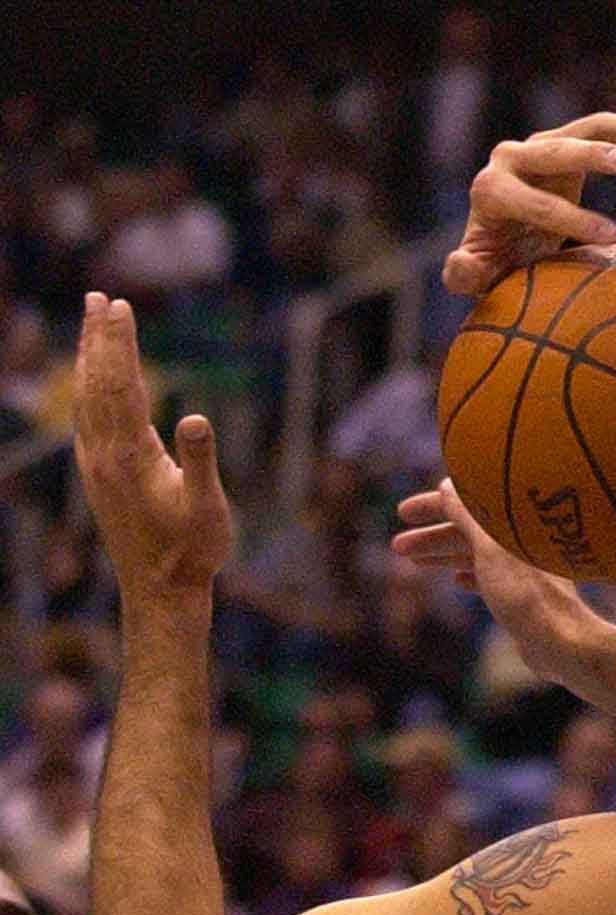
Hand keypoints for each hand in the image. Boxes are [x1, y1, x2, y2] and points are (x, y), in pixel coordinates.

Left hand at [73, 294, 232, 599]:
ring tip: (91, 326)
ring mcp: (95, 465)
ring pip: (85, 399)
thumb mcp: (207, 507)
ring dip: (88, 359)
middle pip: (96, 383)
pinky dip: (86, 389)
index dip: (119, 344)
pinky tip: (90, 383)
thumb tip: (194, 417)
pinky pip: (85, 419)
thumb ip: (200, 461)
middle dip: (98, 339)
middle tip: (100, 299)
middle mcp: (103, 454)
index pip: (121, 384)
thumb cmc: (193, 550)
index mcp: (130, 454)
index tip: (119, 306)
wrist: (159, 589)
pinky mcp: (97, 475)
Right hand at [392, 479, 602, 682]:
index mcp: (517, 523)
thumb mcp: (489, 549)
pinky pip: (493, 578)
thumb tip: (447, 484)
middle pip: (471, 532)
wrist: (561, 642)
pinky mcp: (526, 595)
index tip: (402, 512)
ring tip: (412, 562)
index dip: (434, 506)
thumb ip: (468, 516)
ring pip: (478, 555)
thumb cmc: (526, 593)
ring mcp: (526, 569)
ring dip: (445, 556)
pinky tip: (457, 581)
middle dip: (433, 537)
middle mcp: (523, 541)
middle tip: (397, 546)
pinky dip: (472, 576)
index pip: (470, 504)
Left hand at [445, 110, 615, 296]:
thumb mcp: (477, 276)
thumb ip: (463, 275)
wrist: (500, 237)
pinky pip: (609, 126)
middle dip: (591, 156)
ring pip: (589, 127)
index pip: (533, 203)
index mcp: (492, 190)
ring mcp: (543, 144)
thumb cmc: (494, 263)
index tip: (613, 237)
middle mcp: (514, 157)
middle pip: (556, 149)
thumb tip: (461, 263)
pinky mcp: (569, 140)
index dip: (571, 219)